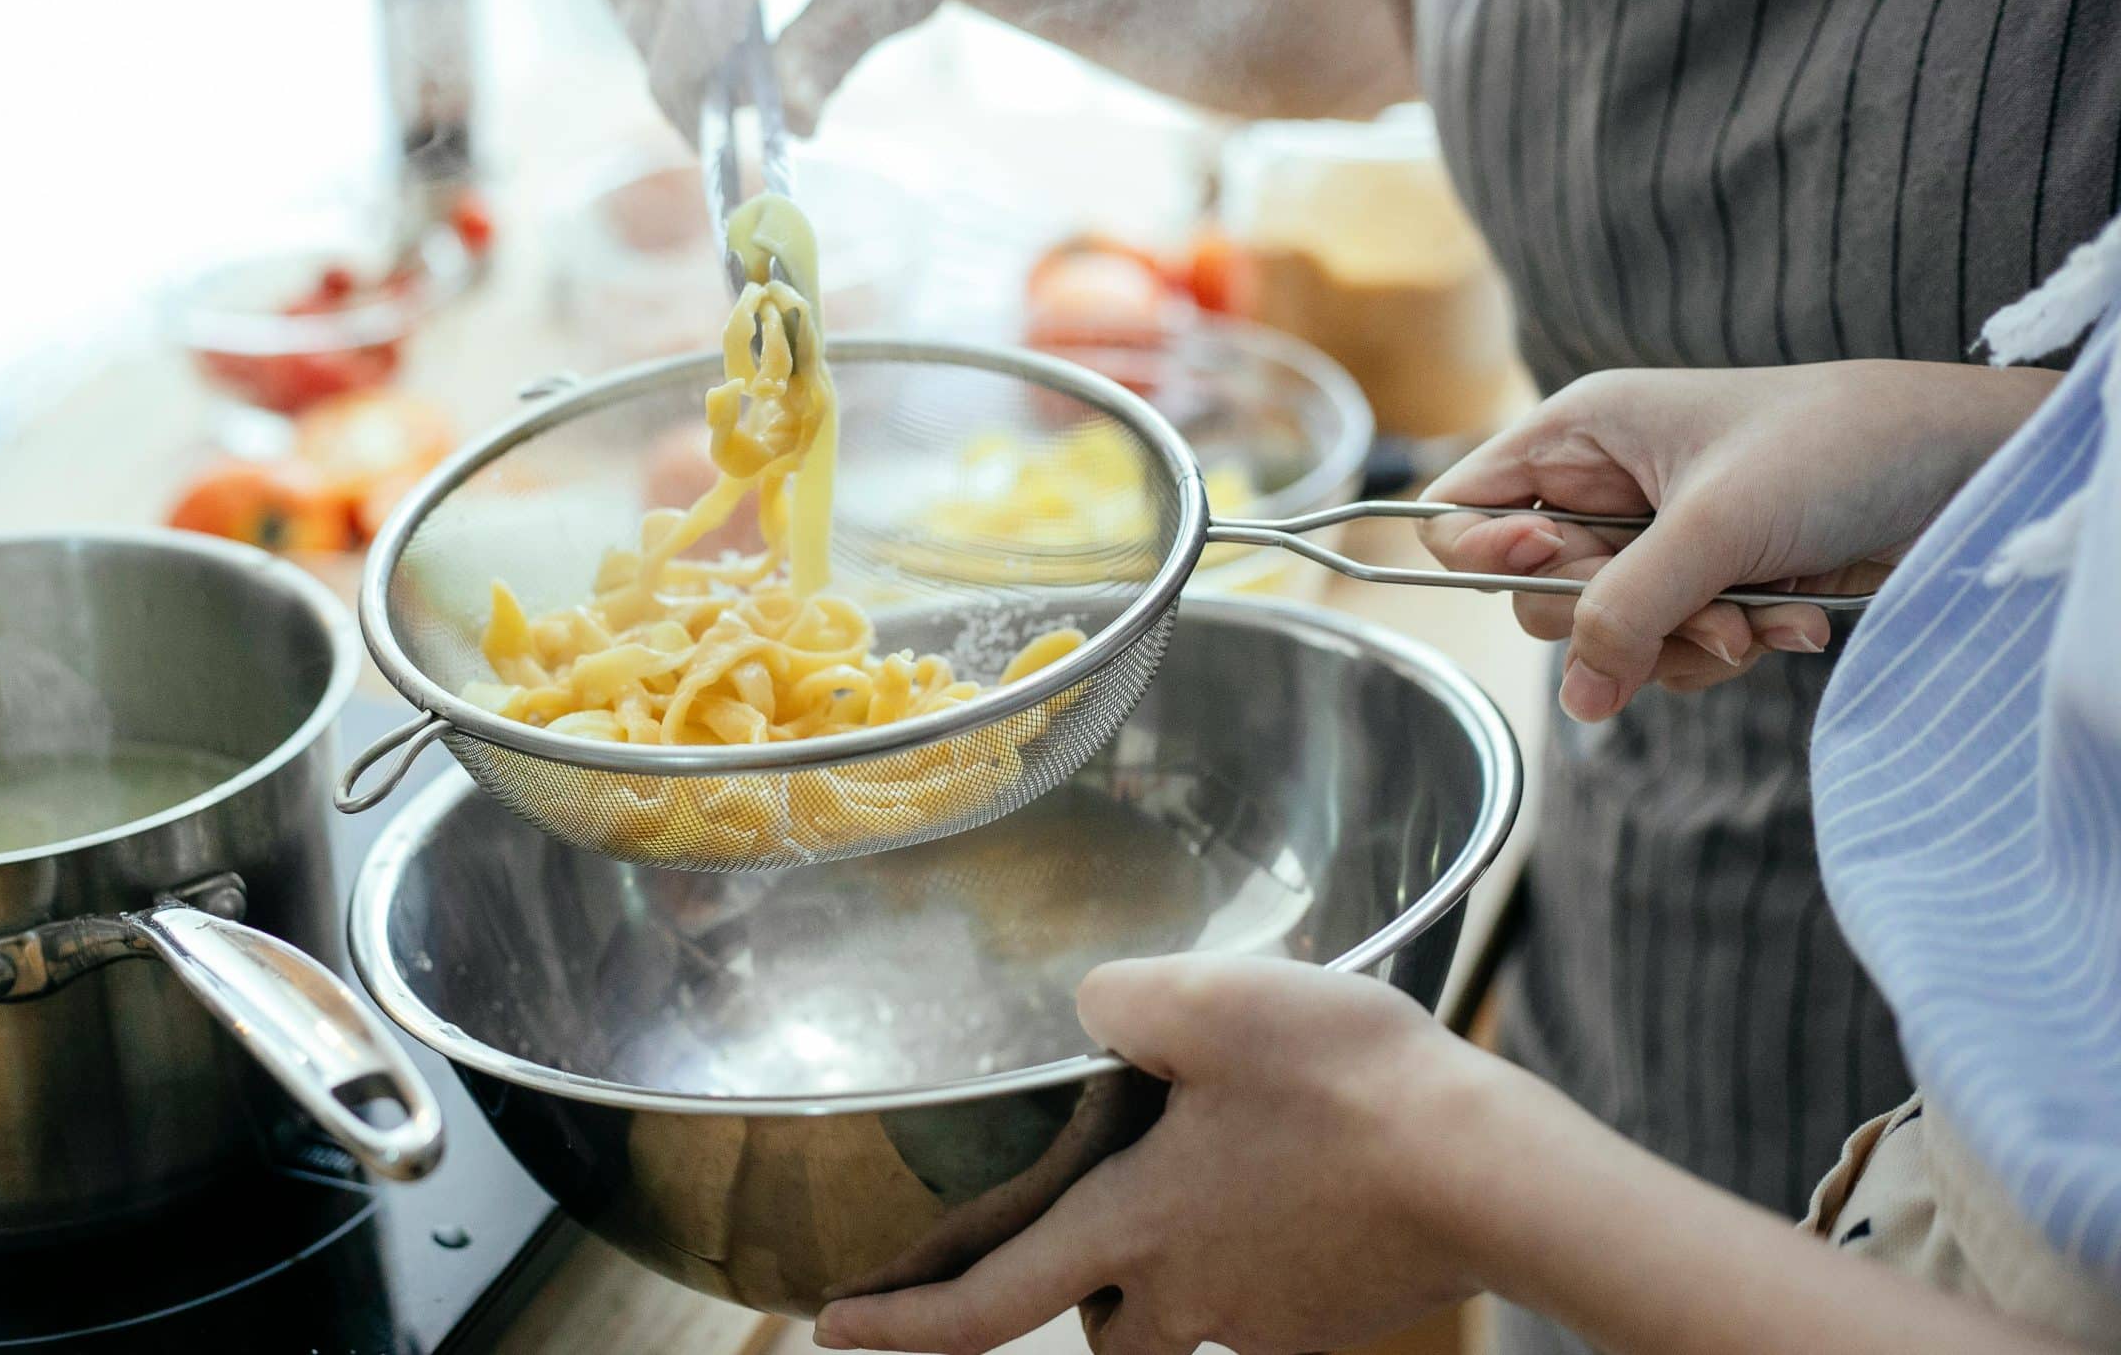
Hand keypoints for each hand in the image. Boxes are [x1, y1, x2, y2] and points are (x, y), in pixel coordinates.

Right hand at [603, 0, 979, 141]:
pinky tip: (720, 54)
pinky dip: (662, 35)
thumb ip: (836, 48)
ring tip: (743, 91)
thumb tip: (791, 125)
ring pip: (629, 3)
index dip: (699, 85)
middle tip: (738, 135)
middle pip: (650, 5)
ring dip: (672, 61)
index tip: (719, 150)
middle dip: (686, 84)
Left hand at [814, 955, 1502, 1354]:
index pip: (987, 1302)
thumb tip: (1091, 1016)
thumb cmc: (1344, 1086)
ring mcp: (1266, 1314)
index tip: (832, 1331)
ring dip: (1177, 1265)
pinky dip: (1264, 1246)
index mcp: (1132, 1227)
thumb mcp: (1207, 1001)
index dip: (903, 1326)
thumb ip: (1118, 1004)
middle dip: (1085, 1283)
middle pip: (1101, 1322)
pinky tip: (1303, 1175)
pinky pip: (1270, 1292)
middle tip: (1102, 1206)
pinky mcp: (1333, 1313)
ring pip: (1188, 1310)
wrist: (1489, 1171)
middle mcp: (1188, 1292)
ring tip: (1222, 1169)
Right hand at [1418, 362, 2057, 721]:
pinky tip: (1791, 619)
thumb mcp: (1717, 526)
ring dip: (1684, 644)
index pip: (1463, 510)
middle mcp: (1605, 489)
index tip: (1555, 567)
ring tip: (1762, 619)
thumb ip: (1628, 612)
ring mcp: (1656, 543)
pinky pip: (1668, 651)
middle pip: (1536, 592)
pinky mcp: (1707, 588)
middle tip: (1694, 609)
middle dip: (1617, 618)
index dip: (1488, 554)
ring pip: (1606, 635)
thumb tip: (1577, 699)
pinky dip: (1725, 650)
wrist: (1964, 470)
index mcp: (1581, 435)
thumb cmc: (1840, 449)